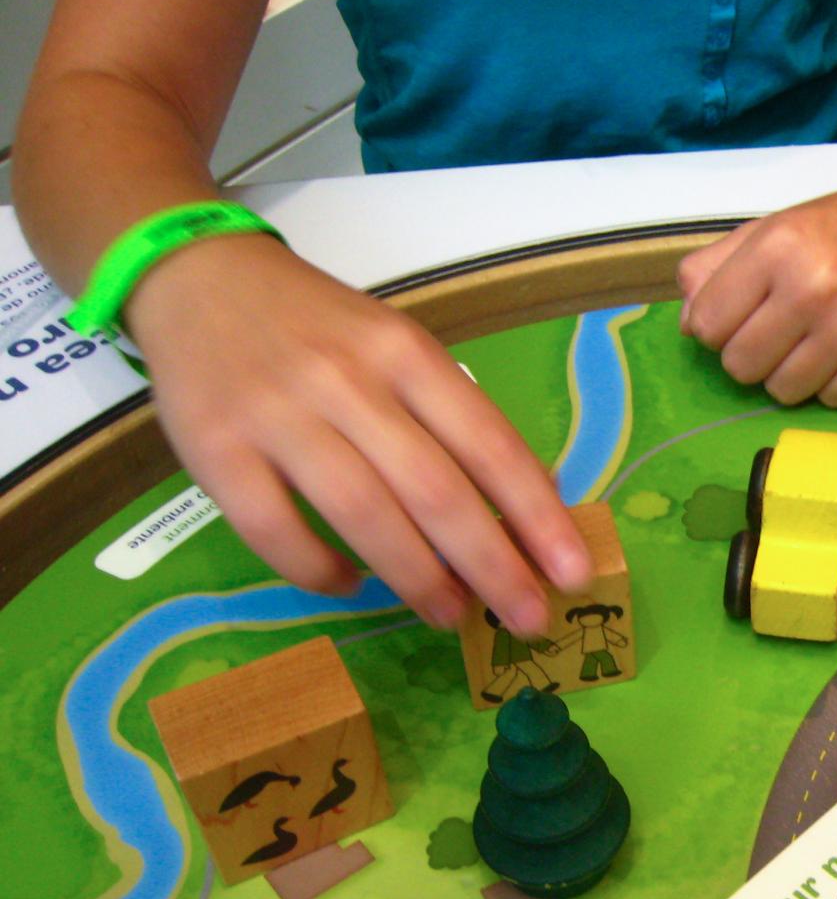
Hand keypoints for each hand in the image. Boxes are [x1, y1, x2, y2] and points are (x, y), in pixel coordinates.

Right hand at [127, 234, 591, 633]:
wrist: (200, 279)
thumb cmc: (321, 329)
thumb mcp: (399, 348)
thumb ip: (456, 417)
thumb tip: (534, 502)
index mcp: (406, 353)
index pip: (488, 443)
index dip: (536, 514)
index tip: (573, 571)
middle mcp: (347, 381)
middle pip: (434, 489)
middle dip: (492, 565)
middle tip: (527, 619)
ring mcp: (277, 416)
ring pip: (362, 513)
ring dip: (418, 577)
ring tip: (454, 616)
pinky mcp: (214, 450)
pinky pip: (274, 530)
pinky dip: (318, 569)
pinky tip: (350, 586)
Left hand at [676, 173, 836, 406]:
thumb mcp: (775, 227)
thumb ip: (717, 268)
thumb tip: (687, 326)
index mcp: (776, 248)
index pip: (706, 326)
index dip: (717, 327)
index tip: (742, 316)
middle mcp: (813, 288)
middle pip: (740, 367)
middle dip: (751, 355)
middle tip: (780, 332)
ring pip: (783, 392)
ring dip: (791, 373)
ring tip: (815, 340)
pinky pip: (832, 400)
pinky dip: (834, 381)